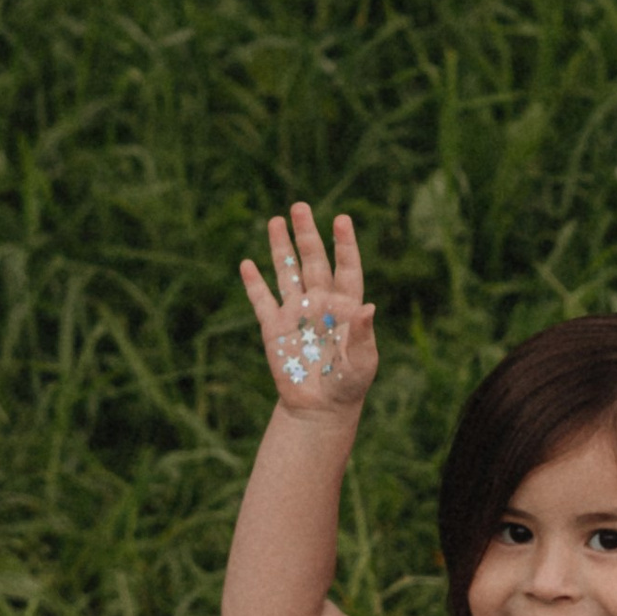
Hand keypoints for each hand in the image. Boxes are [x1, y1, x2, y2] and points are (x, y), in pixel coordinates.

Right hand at [239, 204, 377, 415]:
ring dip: (281, 248)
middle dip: (306, 235)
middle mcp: (320, 303)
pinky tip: (247, 264)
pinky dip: (254, 284)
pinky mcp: (273, 329)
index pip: (346, 267)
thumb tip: (369, 307)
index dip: (344, 244)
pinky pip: (262, 301)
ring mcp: (295, 313)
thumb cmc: (349, 384)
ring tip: (275, 220)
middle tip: (300, 207)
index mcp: (346, 306)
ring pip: (287, 272)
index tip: (342, 220)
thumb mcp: (362, 361)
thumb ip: (364, 334)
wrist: (320, 408)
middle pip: (313, 261)